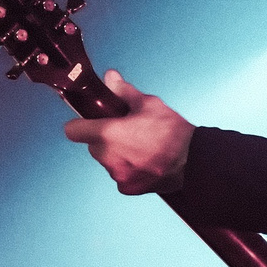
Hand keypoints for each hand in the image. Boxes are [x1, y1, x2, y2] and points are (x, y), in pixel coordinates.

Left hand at [62, 71, 192, 195]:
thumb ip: (123, 92)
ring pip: (107, 161)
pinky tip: (145, 161)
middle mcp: (109, 157)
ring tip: (140, 147)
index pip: (73, 131)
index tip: (84, 122)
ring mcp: (118, 174)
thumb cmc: (173, 133)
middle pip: (93, 146)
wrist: (193, 161)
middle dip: (104, 138)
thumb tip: (110, 78)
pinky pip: (120, 175)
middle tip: (125, 132)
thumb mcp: (148, 104)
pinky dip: (128, 169)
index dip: (78, 125)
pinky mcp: (127, 188)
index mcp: (109, 133)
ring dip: (116, 154)